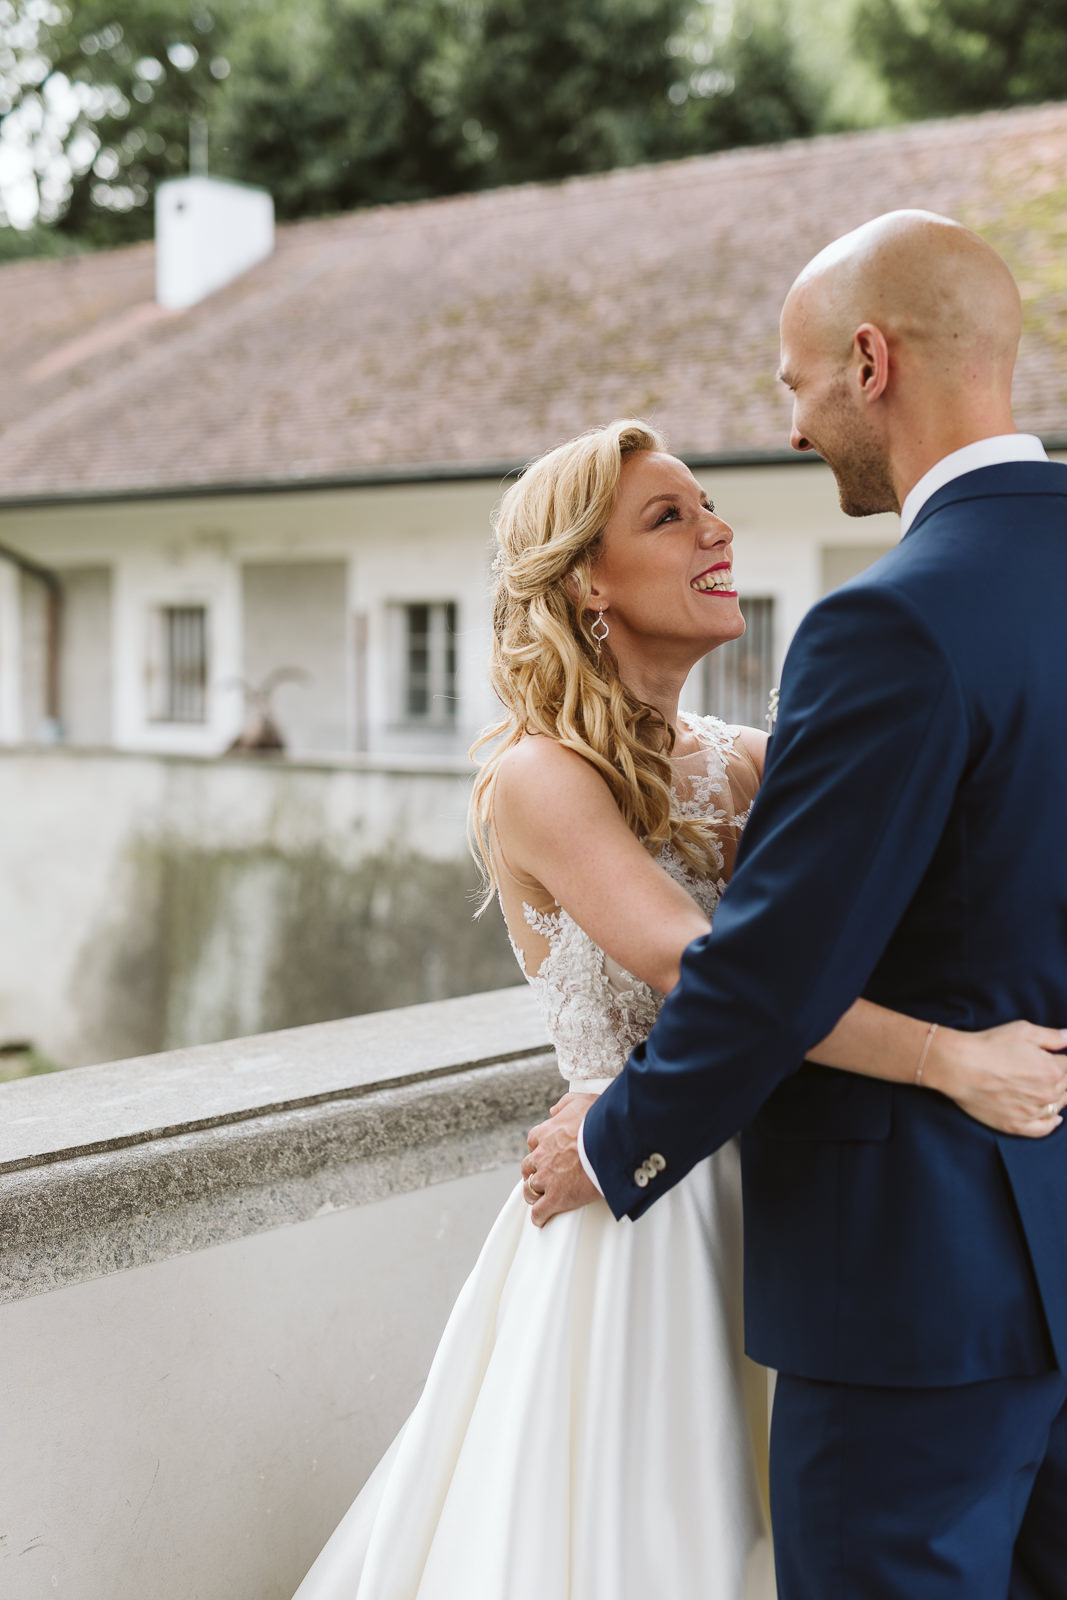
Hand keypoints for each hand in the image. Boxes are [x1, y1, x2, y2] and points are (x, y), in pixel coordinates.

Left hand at [521, 1092, 599, 1226]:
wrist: (610, 1143)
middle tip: (541, 1176)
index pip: (533, 1141)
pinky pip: (540, 1211)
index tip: (545, 1153)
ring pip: (530, 1189)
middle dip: (533, 1171)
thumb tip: (554, 1110)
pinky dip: (539, 1216)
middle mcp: (542, 1156)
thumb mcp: (581, 1101)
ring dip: (533, 1193)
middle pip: (528, 1166)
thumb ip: (564, 1104)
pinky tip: (541, 1219)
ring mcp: (547, 1178)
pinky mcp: (557, 1198)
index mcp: (546, 1133)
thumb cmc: (599, 1121)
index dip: (538, 1148)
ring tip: (538, 1198)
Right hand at [925, 1022, 1066, 1136]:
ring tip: (1047, 1087)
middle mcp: (1047, 1094)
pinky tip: (1055, 1117)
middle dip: (1063, 1078)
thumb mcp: (1024, 1031)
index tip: (1057, 1059)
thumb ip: (1053, 1036)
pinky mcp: (1017, 1125)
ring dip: (1058, 1097)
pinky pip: (1044, 1129)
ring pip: (1057, 1107)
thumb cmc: (989, 1046)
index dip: (1064, 1061)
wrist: (959, 1066)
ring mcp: (1033, 1112)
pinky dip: (1052, 1123)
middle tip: (1045, 1071)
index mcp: (1053, 1069)